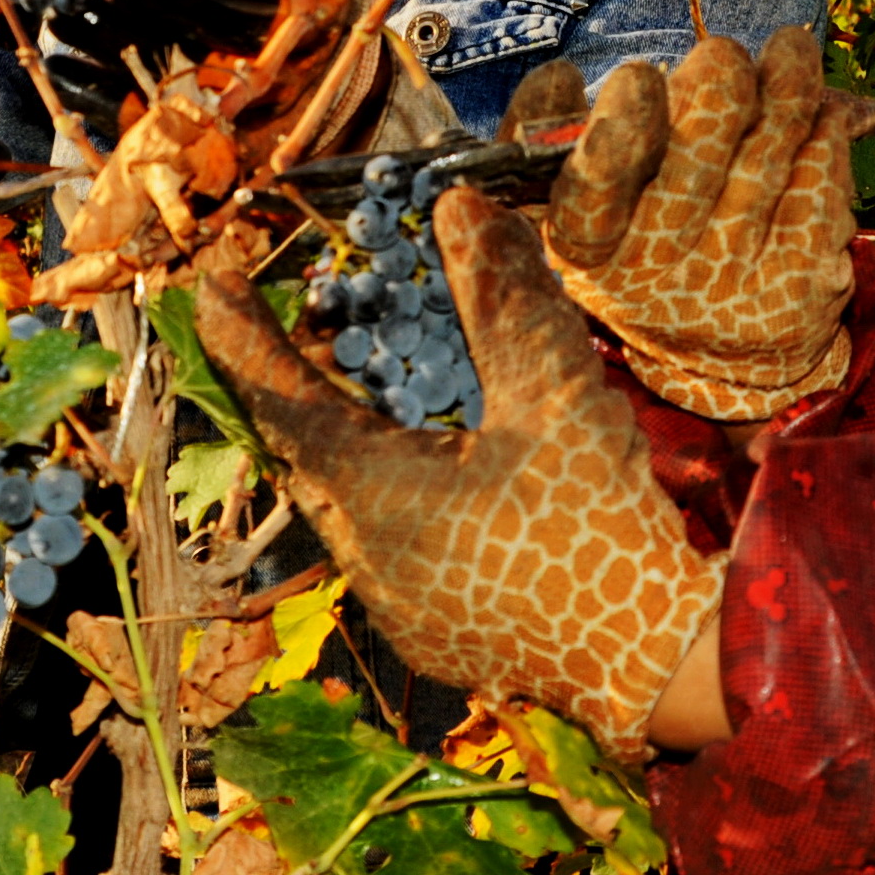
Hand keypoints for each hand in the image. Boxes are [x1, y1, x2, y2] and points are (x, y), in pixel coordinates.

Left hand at [195, 186, 723, 762]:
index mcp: (376, 496)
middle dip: (288, 384)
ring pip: (342, 502)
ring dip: (341, 437)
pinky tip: (428, 465)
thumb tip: (460, 210)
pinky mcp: (434, 631)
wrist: (658, 665)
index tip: (215, 285)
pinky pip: (383, 544)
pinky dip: (385, 486)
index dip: (245, 338)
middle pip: (303, 453)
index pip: (283, 402)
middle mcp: (366, 557)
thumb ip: (501, 299)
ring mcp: (397, 605)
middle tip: (287, 324)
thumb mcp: (556, 393)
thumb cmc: (601, 524)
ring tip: (355, 384)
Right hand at [540, 26, 864, 421]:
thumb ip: (558, 133)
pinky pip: (821, 167)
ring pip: (770, 140)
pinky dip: (827, 126)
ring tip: (789, 50)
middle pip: (696, 148)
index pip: (592, 192)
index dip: (617, 132)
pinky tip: (824, 114)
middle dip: (719, 77)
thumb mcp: (590, 199)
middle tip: (722, 56)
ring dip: (788, 78)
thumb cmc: (650, 239)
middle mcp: (656, 272)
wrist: (730, 356)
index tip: (638, 78)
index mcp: (587, 249)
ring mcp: (732, 279)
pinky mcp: (799, 279)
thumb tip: (558, 82)